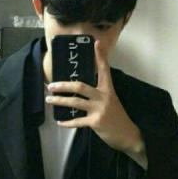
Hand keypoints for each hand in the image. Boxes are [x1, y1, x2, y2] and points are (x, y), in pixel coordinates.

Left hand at [46, 40, 145, 155]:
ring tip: (49, 100)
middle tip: (51, 85)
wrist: (128, 135)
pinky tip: (60, 122)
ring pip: (75, 102)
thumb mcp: (111, 101)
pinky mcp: (96, 122)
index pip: (104, 69)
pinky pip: (78, 121)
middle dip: (63, 85)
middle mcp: (104, 97)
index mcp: (108, 89)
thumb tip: (80, 89)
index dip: (100, 56)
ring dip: (60, 101)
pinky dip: (67, 122)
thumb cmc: (117, 117)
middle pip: (80, 86)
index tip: (96, 43)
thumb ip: (98, 94)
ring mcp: (100, 109)